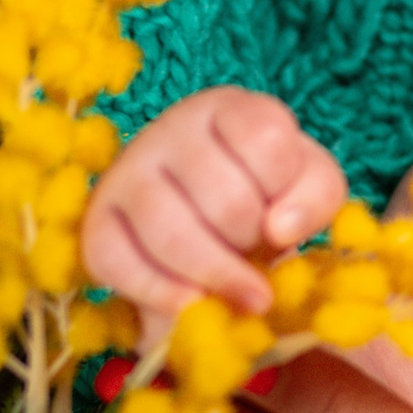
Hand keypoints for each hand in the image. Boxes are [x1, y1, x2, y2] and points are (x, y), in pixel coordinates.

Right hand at [82, 87, 347, 320]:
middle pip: (226, 200)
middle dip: (252, 242)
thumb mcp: (308, 180)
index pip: (267, 140)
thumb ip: (316, 196)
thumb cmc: (265, 190)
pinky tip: (192, 304)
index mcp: (230, 108)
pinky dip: (160, 294)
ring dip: (215, 275)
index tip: (285, 219)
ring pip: (172, 233)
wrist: (205, 212)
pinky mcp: (97, 218)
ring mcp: (127, 170)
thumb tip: (280, 230)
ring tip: (237, 291)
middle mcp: (171, 128)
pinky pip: (118, 263)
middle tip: (256, 254)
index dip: (286, 191)